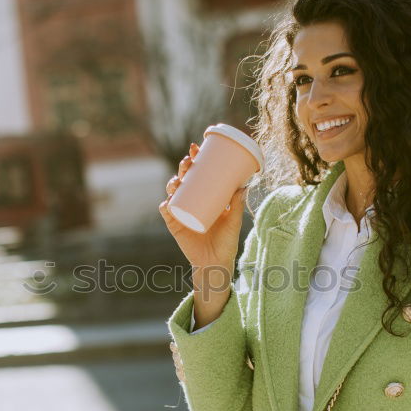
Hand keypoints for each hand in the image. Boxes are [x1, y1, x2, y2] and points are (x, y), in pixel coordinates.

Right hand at [159, 140, 247, 273]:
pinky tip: (168, 200)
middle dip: (183, 167)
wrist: (216, 263)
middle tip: (189, 161)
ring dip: (173, 182)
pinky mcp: (175, 225)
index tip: (196, 147)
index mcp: (204, 197)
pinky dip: (166, 206)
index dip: (194, 159)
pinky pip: (167, 213)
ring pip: (173, 192)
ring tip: (180, 178)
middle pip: (183, 179)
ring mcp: (181, 212)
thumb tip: (245, 184)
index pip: (197, 173)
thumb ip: (237, 205)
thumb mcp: (234, 221)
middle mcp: (191, 201)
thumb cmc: (226, 242)